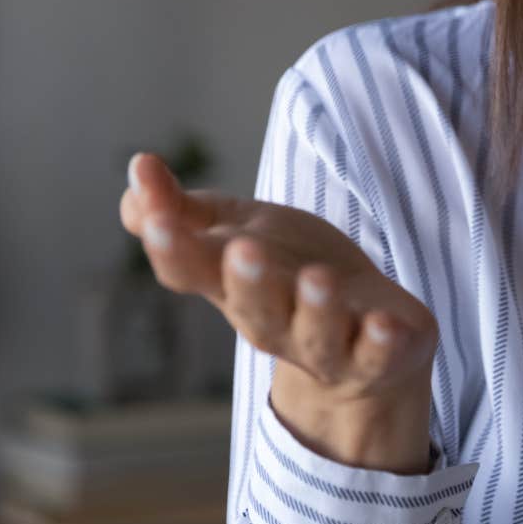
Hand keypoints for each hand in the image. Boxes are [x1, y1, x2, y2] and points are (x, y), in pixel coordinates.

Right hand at [119, 151, 439, 471]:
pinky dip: (381, 342)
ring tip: (318, 279)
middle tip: (243, 249)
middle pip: (256, 308)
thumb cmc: (290, 275)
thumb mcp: (237, 233)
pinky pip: (379, 355)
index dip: (171, 246)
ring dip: (316, 308)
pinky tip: (384, 324)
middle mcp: (275, 322)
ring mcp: (329, 344)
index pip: (191, 270)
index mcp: (233, 287)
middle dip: (249, 281)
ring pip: (317, 333)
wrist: (365, 337)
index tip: (158, 216)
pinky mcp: (381, 356)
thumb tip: (137, 167)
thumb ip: (185, 211)